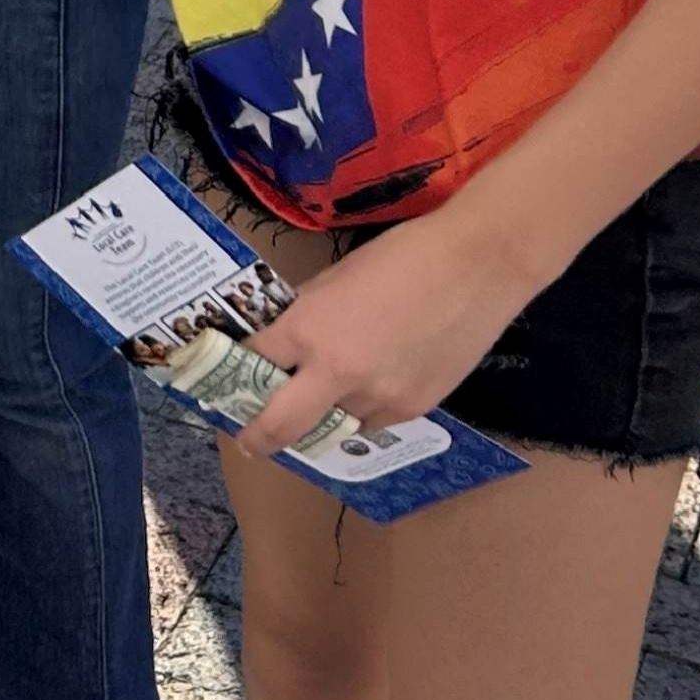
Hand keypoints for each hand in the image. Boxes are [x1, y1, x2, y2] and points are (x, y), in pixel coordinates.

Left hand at [234, 214, 533, 452]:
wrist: (474, 267)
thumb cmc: (399, 258)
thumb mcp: (334, 278)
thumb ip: (308, 315)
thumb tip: (289, 340)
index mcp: (308, 330)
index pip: (254, 363)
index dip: (235, 373)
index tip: (226, 385)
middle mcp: (337, 373)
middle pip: (280, 424)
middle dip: (257, 437)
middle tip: (249, 442)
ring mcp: (378, 397)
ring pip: (334, 426)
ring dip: (323, 420)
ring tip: (321, 407)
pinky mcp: (414, 408)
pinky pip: (374, 423)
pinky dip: (363, 414)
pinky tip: (368, 393)